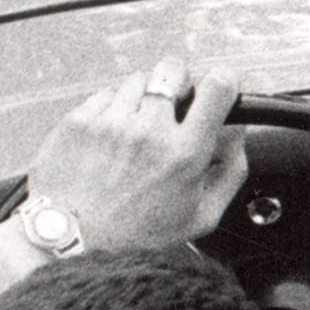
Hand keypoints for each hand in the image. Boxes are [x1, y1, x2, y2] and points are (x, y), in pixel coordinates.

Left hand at [22, 63, 249, 251]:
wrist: (72, 239)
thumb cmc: (135, 235)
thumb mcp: (200, 217)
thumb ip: (229, 172)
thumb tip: (238, 133)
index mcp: (183, 155)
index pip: (216, 88)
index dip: (223, 81)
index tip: (220, 87)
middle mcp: (148, 131)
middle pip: (174, 70)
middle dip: (180, 81)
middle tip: (175, 105)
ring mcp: (112, 121)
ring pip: (139, 79)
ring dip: (144, 97)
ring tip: (138, 129)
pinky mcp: (81, 119)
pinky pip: (107, 94)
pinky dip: (114, 109)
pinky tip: (113, 137)